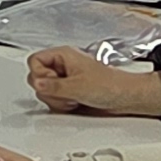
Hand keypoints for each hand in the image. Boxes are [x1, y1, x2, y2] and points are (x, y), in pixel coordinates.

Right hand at [25, 47, 160, 117]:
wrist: (126, 97)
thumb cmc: (110, 85)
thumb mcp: (78, 86)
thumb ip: (54, 86)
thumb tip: (37, 83)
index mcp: (63, 55)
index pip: (34, 60)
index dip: (40, 74)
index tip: (52, 82)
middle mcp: (62, 66)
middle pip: (37, 78)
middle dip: (50, 91)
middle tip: (66, 92)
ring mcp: (65, 80)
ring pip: (44, 91)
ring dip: (57, 100)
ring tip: (74, 98)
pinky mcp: (69, 92)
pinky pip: (54, 100)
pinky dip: (62, 105)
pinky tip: (75, 104)